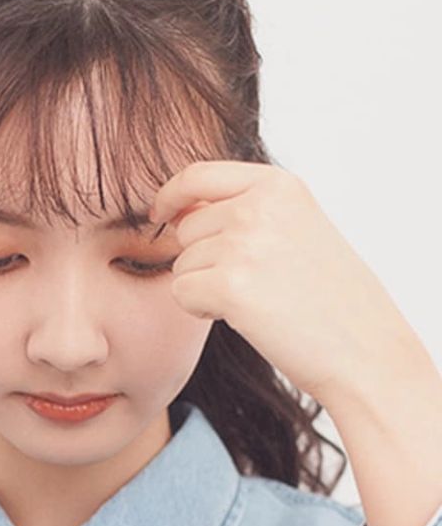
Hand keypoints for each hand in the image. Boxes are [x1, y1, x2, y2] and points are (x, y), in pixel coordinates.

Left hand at [150, 160, 413, 403]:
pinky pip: (181, 294)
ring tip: (257, 302)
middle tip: (251, 285)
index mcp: (279, 185)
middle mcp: (259, 206)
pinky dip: (201, 311)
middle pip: (185, 228)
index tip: (159, 214)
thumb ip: (244, 210)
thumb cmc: (331, 299)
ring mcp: (244, 243)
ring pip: (181, 265)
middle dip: (202, 260)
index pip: (198, 175)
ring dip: (205, 288)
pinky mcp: (231, 286)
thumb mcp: (297, 229)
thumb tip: (176, 211)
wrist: (365, 351)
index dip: (170, 195)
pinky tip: (244, 319)